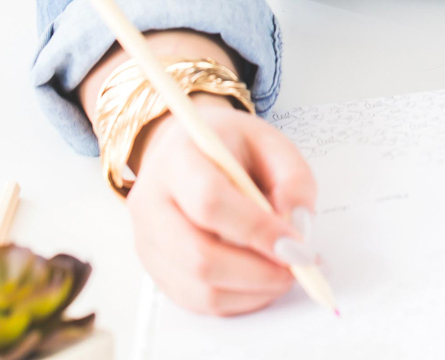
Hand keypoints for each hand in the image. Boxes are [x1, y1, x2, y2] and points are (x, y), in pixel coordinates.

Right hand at [125, 95, 318, 315]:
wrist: (187, 151)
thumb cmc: (231, 148)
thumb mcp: (271, 143)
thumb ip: (294, 179)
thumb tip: (297, 226)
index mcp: (177, 158)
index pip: (210, 201)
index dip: (256, 229)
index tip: (295, 244)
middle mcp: (151, 202)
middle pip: (199, 256)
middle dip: (257, 271)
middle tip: (297, 265)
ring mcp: (147, 240)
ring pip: (198, 287)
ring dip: (252, 290)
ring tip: (284, 272)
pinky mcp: (155, 268)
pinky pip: (197, 300)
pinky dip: (237, 299)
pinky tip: (262, 281)